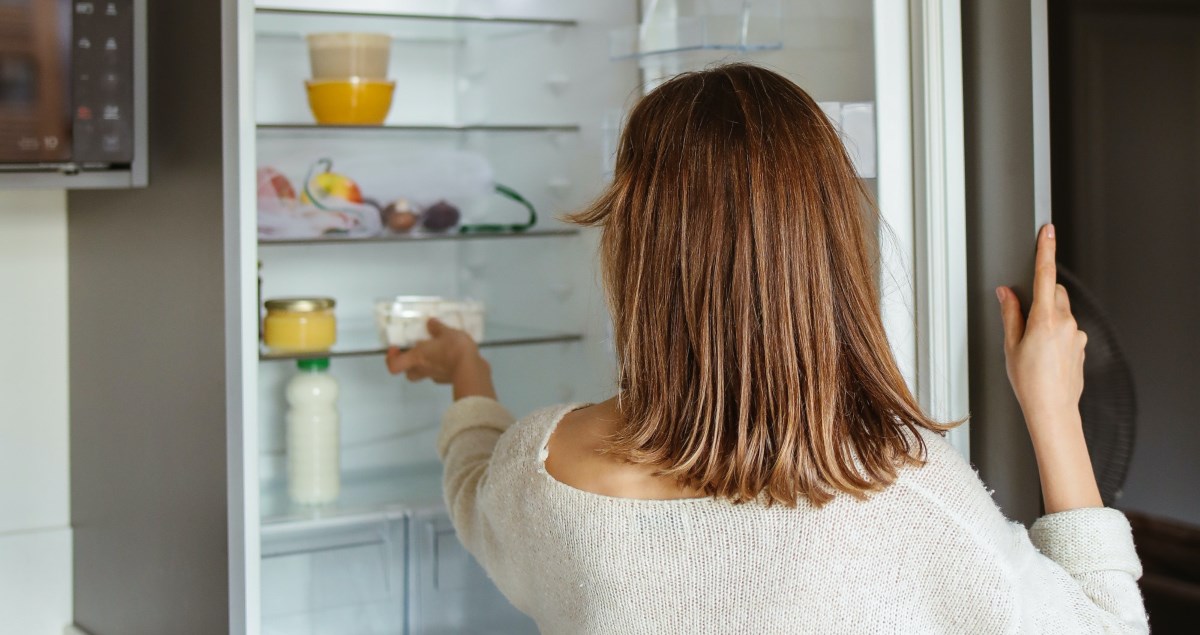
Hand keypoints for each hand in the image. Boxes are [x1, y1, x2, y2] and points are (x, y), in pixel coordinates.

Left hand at [386, 318, 496, 399]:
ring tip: (437, 352)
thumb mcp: (446, 332)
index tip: (396, 348)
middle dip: (410, 365)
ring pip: (424, 374)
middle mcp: (423, 369)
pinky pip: (440, 374)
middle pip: (408, 373)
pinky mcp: (448, 380)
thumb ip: (437, 328)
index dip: (391, 358)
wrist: (472, 369)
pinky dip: (443, 367)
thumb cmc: (454, 349)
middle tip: (417, 353)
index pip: (394, 365)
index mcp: (417, 357)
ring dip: (427, 365)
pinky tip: (451, 358)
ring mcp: (436, 377)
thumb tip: (430, 323)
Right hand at [996, 224, 1087, 438]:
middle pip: (1056, 293)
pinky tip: (1045, 355)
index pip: (1045, 275)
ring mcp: (1077, 334)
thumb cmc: (1030, 383)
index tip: (1048, 231)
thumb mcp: (1011, 346)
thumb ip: (1010, 314)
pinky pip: (1068, 329)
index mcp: (1045, 319)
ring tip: (1034, 346)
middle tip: (1024, 318)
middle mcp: (1066, 323)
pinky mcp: (1082, 345)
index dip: (1046, 250)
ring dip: (1049, 318)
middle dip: (1042, 295)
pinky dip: (1056, 334)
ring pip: (1062, 311)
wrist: (1053, 410)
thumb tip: (1007, 293)